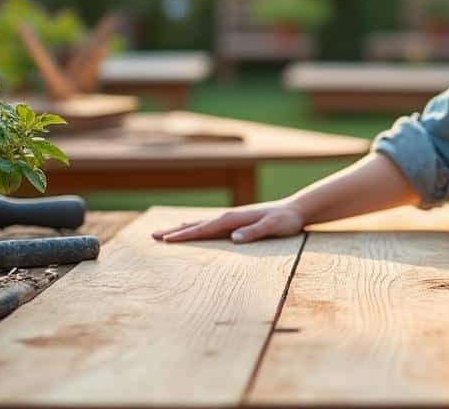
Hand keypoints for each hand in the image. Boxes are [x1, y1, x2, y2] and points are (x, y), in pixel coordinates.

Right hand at [151, 200, 305, 243]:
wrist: (296, 209)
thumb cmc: (286, 220)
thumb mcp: (273, 227)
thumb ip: (255, 231)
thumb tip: (234, 238)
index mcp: (233, 218)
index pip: (203, 228)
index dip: (184, 234)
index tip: (165, 240)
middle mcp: (229, 216)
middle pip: (196, 224)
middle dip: (174, 230)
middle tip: (152, 236)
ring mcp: (232, 218)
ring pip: (201, 223)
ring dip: (182, 228)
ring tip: (165, 233)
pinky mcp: (237, 222)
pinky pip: (210, 225)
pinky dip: (196, 227)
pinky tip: (193, 228)